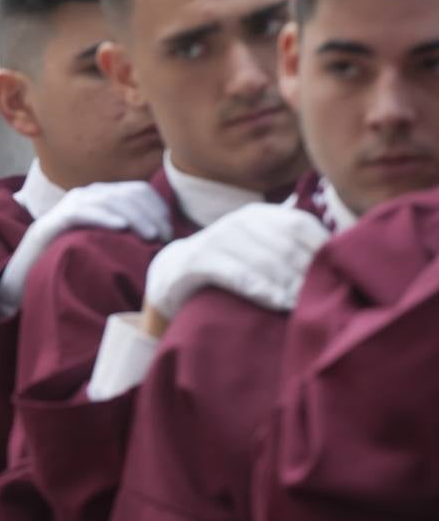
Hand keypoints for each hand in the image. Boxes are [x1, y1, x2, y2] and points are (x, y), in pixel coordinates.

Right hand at [0, 181, 171, 315]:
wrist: (29, 271)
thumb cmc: (73, 258)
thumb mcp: (106, 243)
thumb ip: (129, 235)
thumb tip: (164, 239)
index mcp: (102, 197)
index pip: (138, 190)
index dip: (158, 207)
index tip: (169, 231)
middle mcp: (87, 194)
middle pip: (127, 193)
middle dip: (150, 213)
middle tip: (162, 237)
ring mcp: (70, 204)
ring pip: (109, 200)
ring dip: (133, 216)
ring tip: (149, 235)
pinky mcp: (55, 219)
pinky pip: (82, 211)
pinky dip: (103, 216)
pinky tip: (120, 227)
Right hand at [145, 202, 329, 319]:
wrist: (175, 273)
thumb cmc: (232, 265)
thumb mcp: (260, 247)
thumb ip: (292, 247)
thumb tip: (345, 253)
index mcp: (259, 214)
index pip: (300, 224)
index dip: (322, 250)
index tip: (336, 276)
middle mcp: (238, 221)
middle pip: (285, 246)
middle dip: (307, 274)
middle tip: (324, 298)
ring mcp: (216, 239)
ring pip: (264, 261)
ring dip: (289, 285)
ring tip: (306, 306)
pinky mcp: (197, 261)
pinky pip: (236, 274)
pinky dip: (261, 290)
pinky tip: (278, 304)